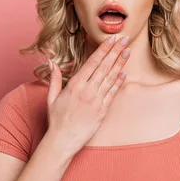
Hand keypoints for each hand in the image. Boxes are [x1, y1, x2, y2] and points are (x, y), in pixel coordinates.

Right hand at [45, 34, 129, 156]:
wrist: (62, 141)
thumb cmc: (56, 119)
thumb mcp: (52, 97)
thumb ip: (55, 78)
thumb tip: (52, 62)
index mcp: (75, 85)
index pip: (92, 62)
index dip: (103, 49)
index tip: (112, 39)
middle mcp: (87, 91)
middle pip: (104, 67)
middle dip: (115, 51)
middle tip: (124, 40)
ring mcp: (96, 101)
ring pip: (110, 78)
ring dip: (120, 64)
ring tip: (127, 52)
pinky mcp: (102, 111)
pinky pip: (112, 94)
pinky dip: (119, 83)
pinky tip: (124, 73)